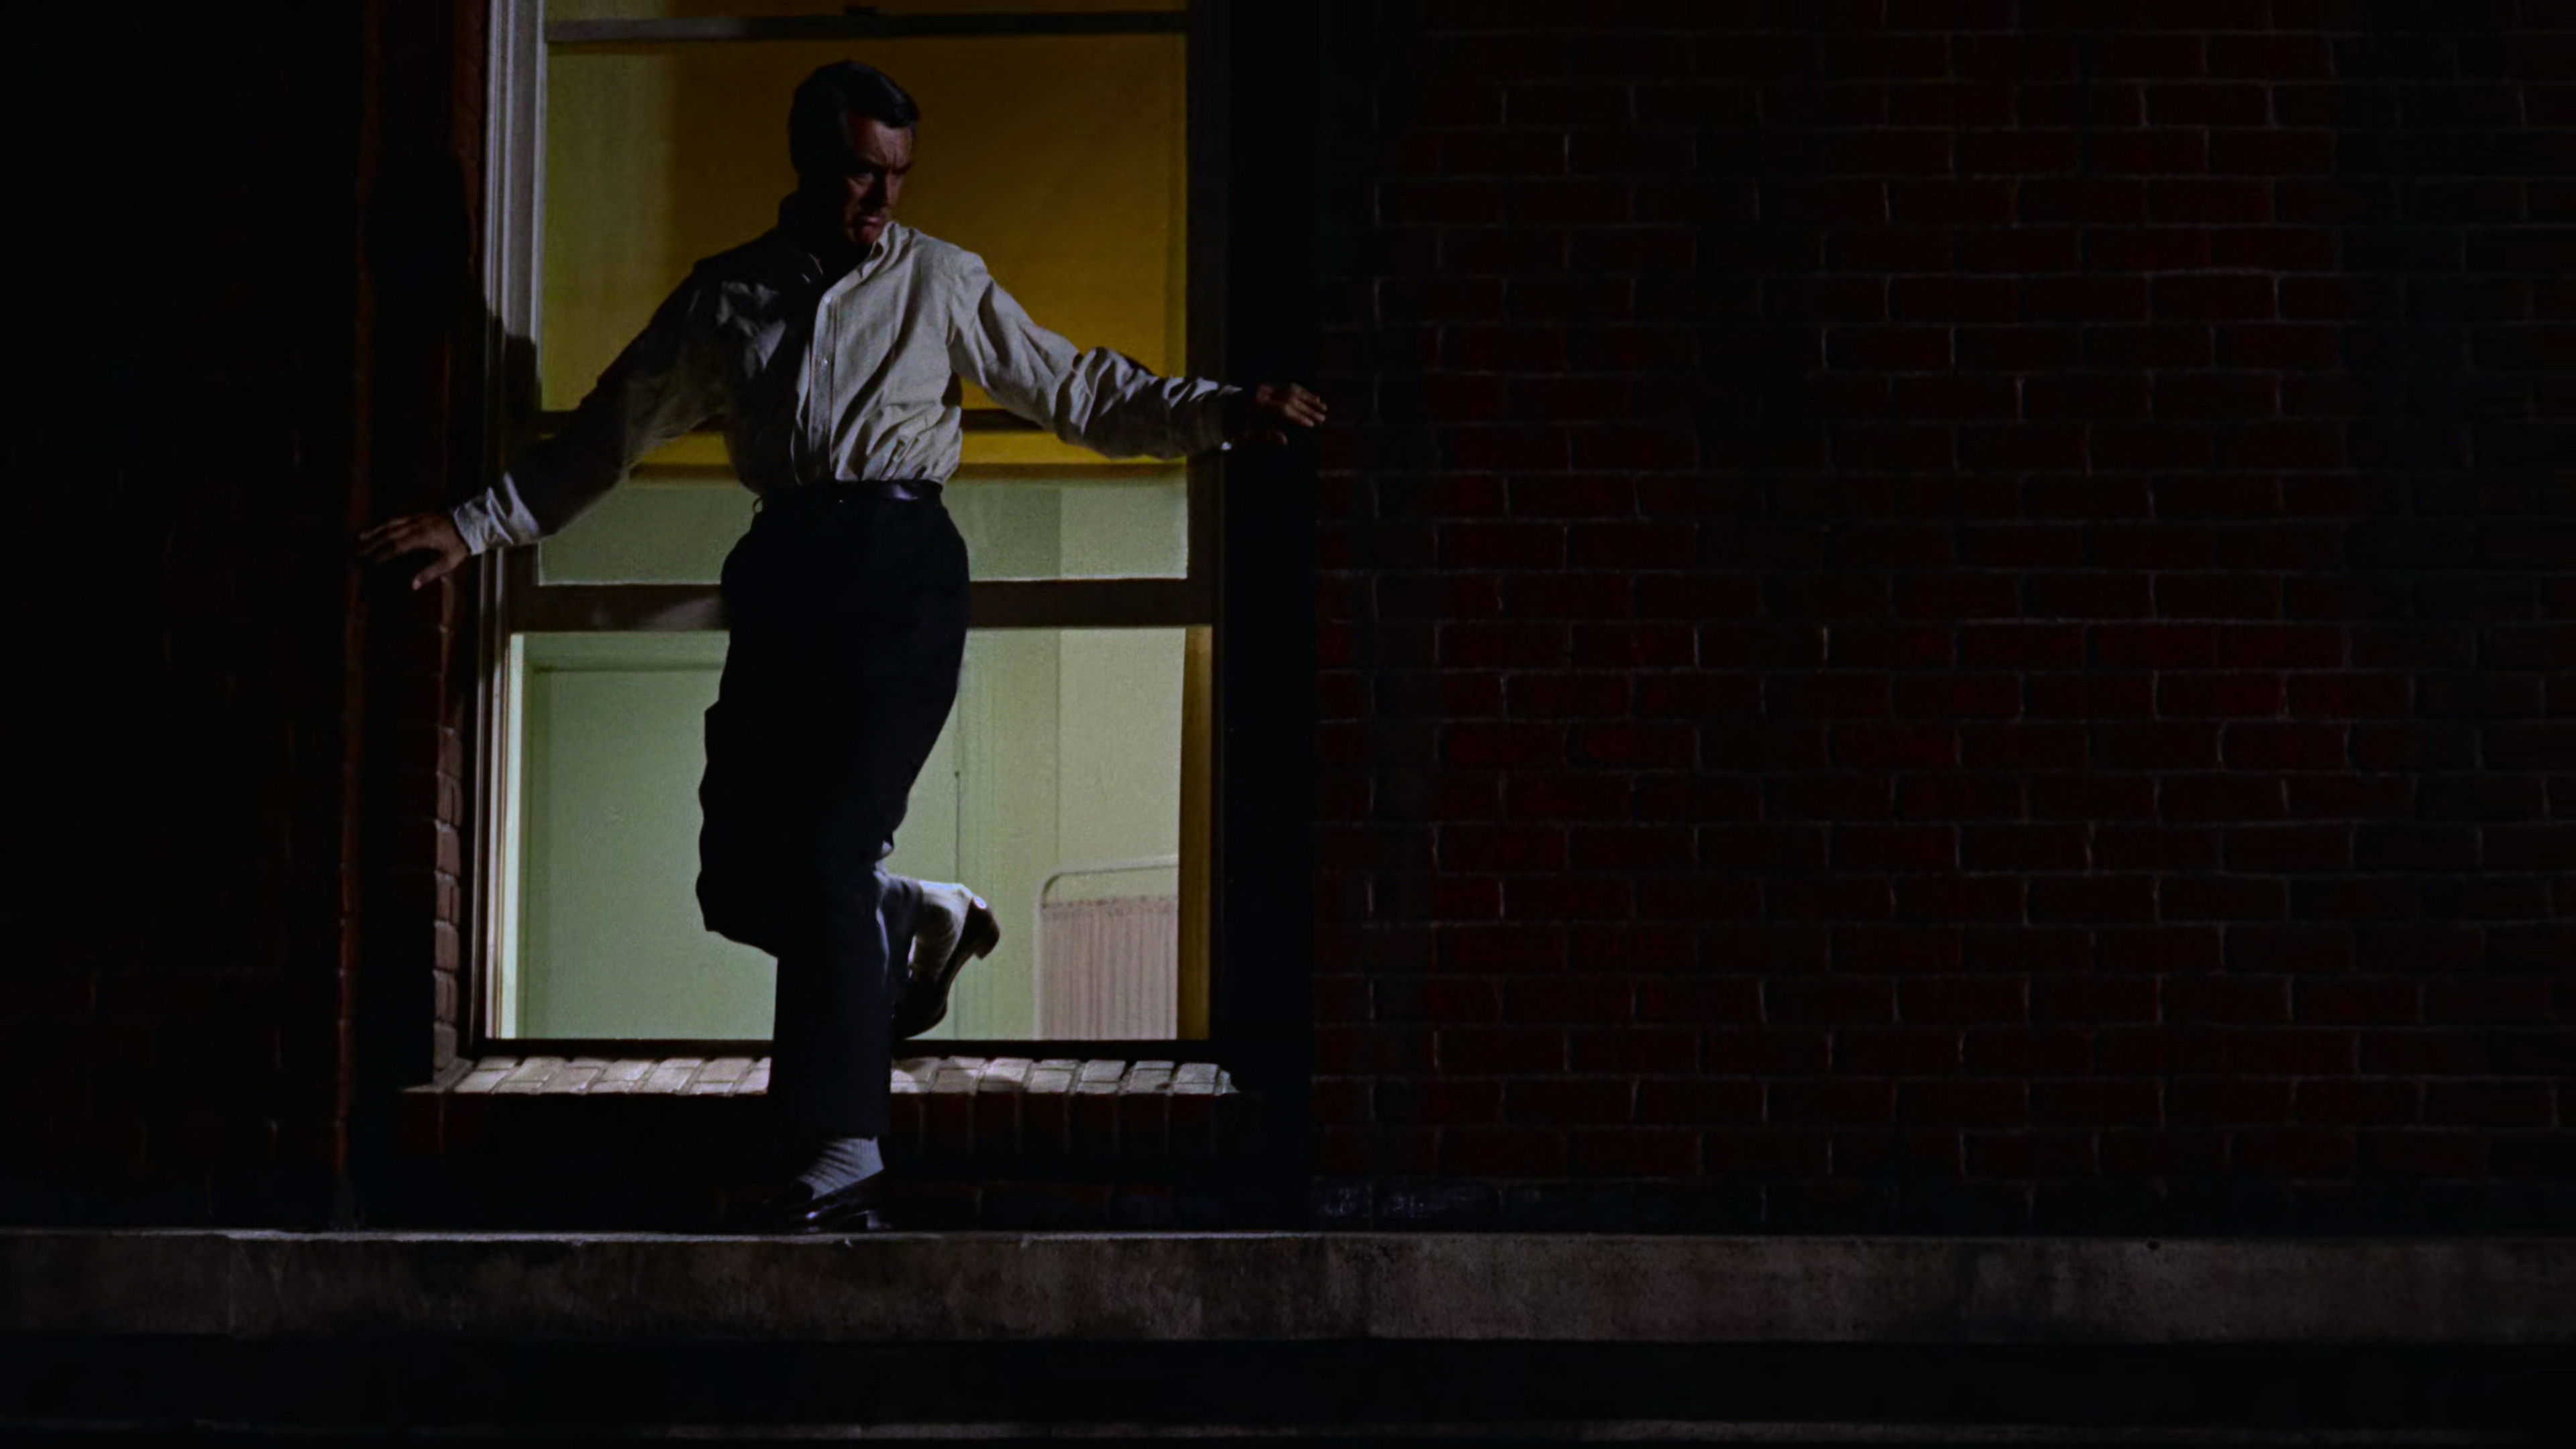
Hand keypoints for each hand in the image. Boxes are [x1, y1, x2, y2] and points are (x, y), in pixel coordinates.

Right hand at [356, 511, 470, 589]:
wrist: (470, 523)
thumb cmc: (460, 544)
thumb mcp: (449, 561)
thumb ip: (431, 572)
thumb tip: (412, 585)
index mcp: (423, 537)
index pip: (397, 546)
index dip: (382, 554)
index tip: (370, 562)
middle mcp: (416, 525)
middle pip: (389, 535)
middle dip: (372, 544)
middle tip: (357, 552)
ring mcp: (416, 518)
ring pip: (390, 524)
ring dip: (374, 531)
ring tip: (360, 538)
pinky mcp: (417, 515)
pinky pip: (397, 519)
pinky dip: (384, 524)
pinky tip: (377, 529)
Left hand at [1222, 383, 1327, 447]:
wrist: (1222, 408)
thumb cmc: (1235, 426)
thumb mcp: (1245, 435)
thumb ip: (1264, 437)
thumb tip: (1285, 440)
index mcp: (1257, 404)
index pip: (1283, 409)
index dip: (1299, 416)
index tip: (1312, 424)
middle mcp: (1263, 391)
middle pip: (1291, 398)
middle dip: (1308, 408)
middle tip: (1322, 418)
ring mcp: (1266, 386)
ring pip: (1292, 389)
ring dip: (1309, 398)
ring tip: (1323, 408)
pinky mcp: (1269, 384)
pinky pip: (1289, 386)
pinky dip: (1302, 392)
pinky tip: (1314, 398)